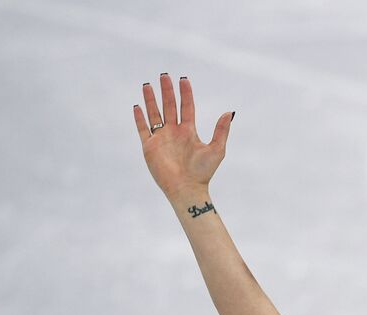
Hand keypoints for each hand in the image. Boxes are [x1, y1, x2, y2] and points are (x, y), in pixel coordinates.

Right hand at [132, 74, 233, 196]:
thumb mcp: (216, 149)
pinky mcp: (150, 147)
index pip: (186, 107)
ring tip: (147, 85)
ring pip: (154, 114)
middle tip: (164, 75)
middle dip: (167, 91)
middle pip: (169, 106)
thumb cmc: (203, 172)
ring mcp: (161, 139)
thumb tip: (229, 112)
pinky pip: (143, 129)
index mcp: (189, 132)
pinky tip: (137, 106)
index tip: (183, 79)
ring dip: (151, 100)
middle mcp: (174, 133)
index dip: (185, 93)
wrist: (187, 188)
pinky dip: (140, 118)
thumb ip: (221, 130)